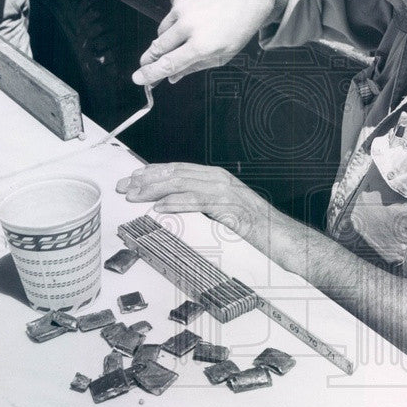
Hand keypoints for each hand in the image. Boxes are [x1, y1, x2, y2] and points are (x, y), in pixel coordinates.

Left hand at [116, 163, 270, 242]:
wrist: (282, 236)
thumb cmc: (256, 227)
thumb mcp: (225, 211)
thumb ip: (205, 204)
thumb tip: (177, 207)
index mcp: (217, 177)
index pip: (178, 169)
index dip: (153, 172)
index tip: (133, 178)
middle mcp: (219, 179)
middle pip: (175, 174)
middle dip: (146, 180)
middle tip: (125, 187)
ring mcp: (224, 192)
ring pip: (182, 184)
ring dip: (155, 190)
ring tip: (135, 196)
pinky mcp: (228, 207)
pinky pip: (197, 202)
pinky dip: (176, 203)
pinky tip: (160, 208)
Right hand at [132, 0, 276, 86]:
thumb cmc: (238, 29)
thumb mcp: (222, 56)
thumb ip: (194, 68)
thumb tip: (172, 78)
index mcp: (203, 45)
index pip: (169, 63)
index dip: (151, 73)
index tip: (138, 78)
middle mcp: (190, 26)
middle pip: (158, 47)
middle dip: (149, 59)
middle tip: (145, 67)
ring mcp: (184, 9)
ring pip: (161, 33)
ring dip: (165, 42)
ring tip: (184, 41)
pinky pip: (169, 19)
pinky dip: (175, 26)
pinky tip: (191, 24)